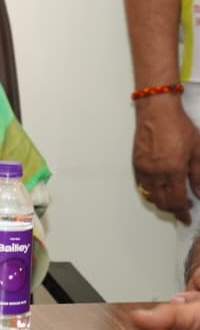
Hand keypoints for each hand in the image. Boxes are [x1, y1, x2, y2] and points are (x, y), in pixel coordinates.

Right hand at [132, 97, 199, 223]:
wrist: (157, 111)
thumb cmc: (177, 126)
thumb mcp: (198, 150)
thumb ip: (199, 175)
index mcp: (172, 170)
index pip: (177, 201)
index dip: (183, 213)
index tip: (187, 218)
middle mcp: (155, 173)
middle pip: (161, 203)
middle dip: (173, 210)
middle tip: (184, 209)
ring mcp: (143, 169)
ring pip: (150, 196)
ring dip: (162, 202)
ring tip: (173, 199)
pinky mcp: (136, 163)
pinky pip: (142, 186)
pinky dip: (151, 192)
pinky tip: (161, 187)